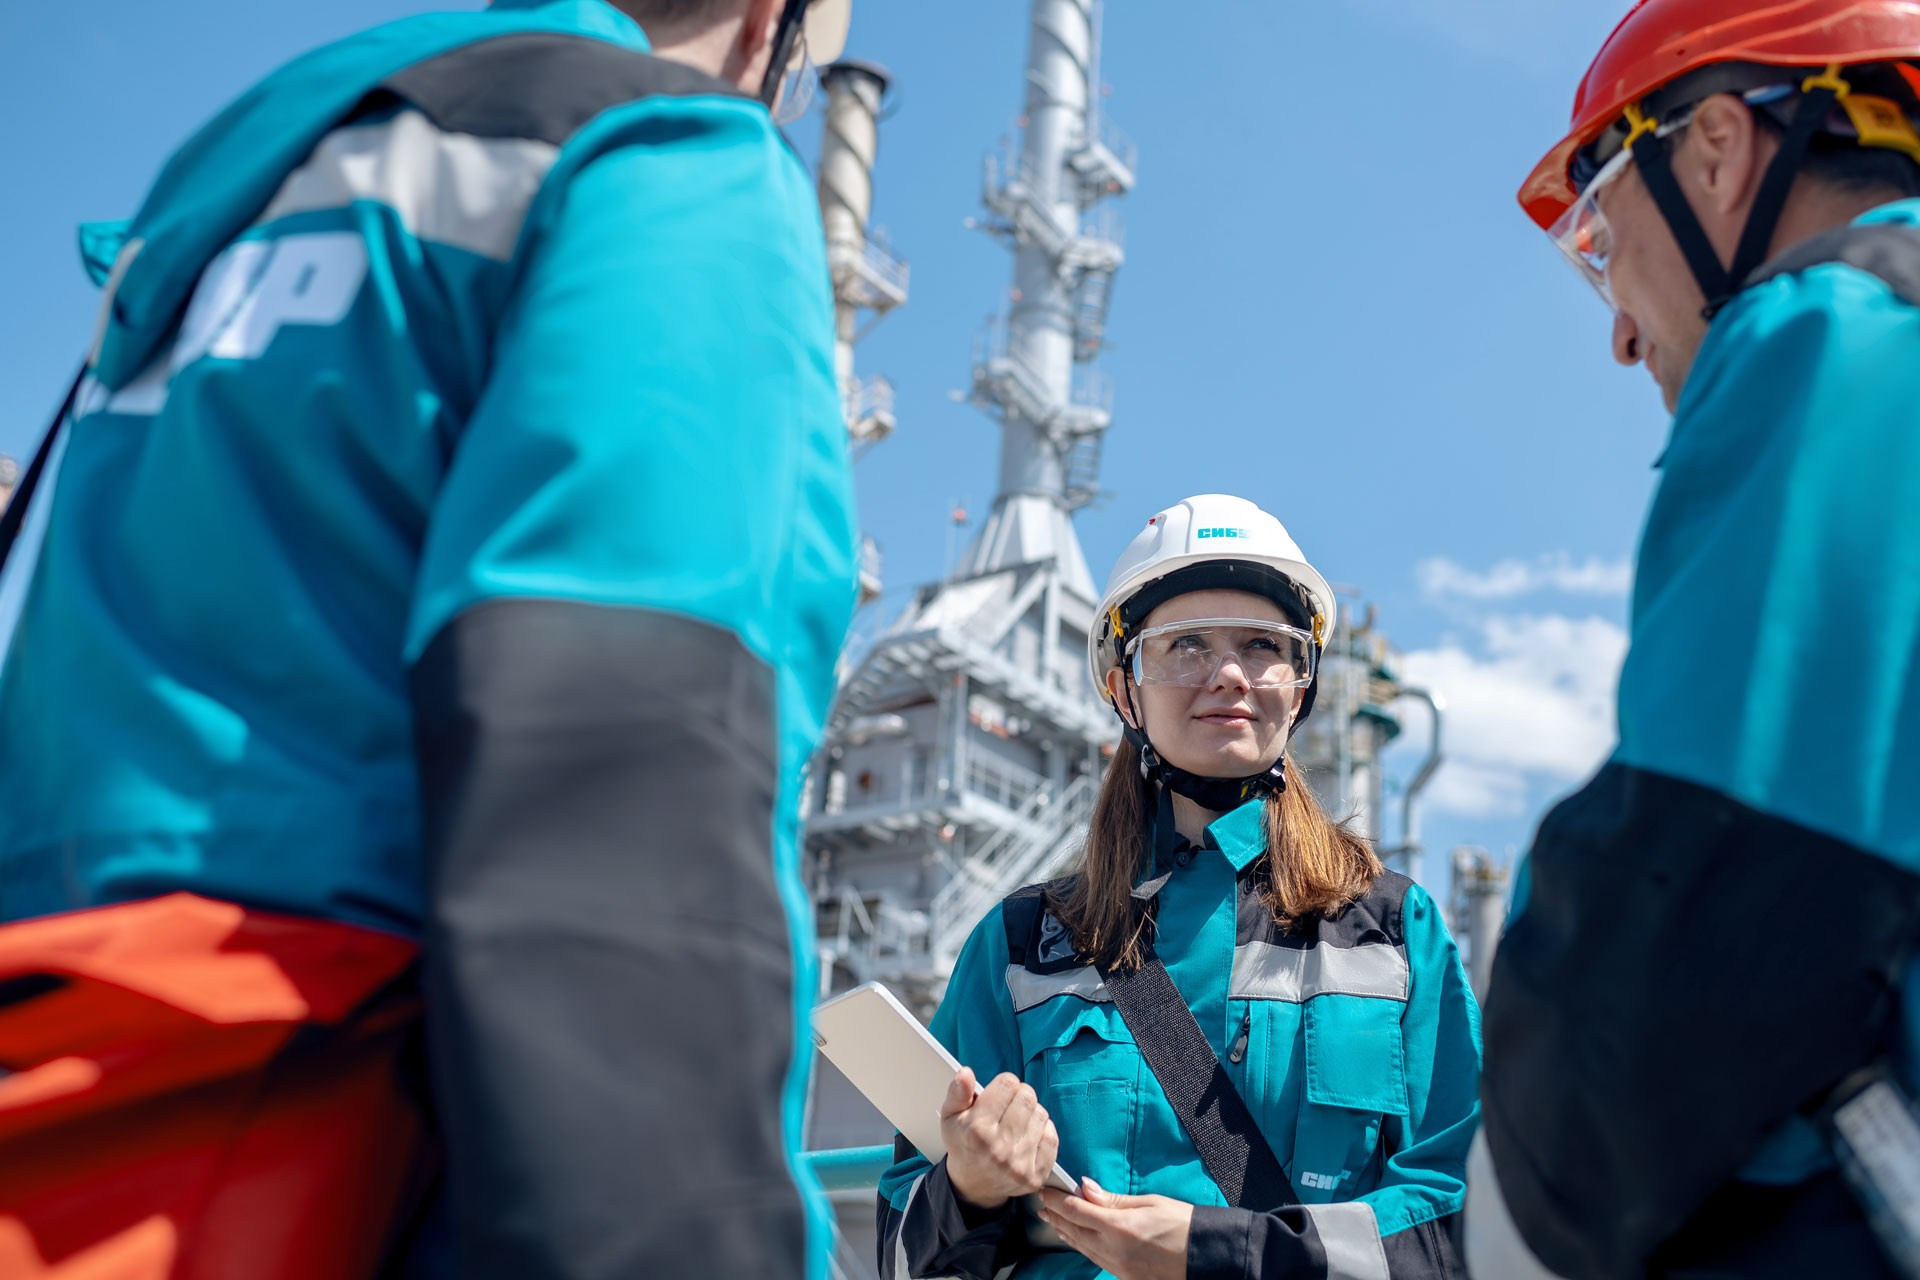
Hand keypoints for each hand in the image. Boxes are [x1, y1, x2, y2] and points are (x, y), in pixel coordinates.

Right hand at [939, 1067, 1059, 1211]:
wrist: (973, 1185)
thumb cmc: (964, 1143)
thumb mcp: (950, 1116)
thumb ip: (957, 1092)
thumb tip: (966, 1072)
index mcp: (976, 1130)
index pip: (1007, 1084)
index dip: (1004, 1083)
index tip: (999, 1092)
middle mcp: (998, 1149)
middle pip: (1027, 1097)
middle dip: (1019, 1095)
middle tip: (1009, 1105)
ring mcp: (1018, 1165)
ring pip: (1041, 1115)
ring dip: (1031, 1113)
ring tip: (1017, 1121)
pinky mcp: (1035, 1176)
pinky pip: (1052, 1138)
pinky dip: (1043, 1131)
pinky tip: (1029, 1134)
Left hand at [1038, 1178, 1192, 1279]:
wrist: (1204, 1256)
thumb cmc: (1183, 1223)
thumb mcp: (1149, 1202)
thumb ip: (1113, 1199)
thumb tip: (1086, 1188)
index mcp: (1118, 1226)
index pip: (1076, 1210)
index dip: (1056, 1200)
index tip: (1045, 1190)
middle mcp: (1113, 1249)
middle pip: (1074, 1230)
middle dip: (1056, 1217)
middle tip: (1042, 1206)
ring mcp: (1118, 1266)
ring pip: (1082, 1248)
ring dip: (1065, 1233)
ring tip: (1053, 1222)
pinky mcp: (1124, 1276)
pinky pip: (1095, 1259)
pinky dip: (1082, 1247)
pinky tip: (1077, 1240)